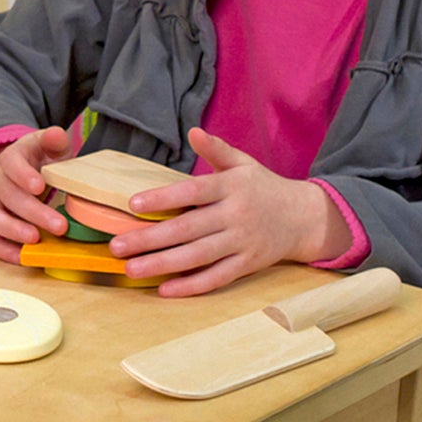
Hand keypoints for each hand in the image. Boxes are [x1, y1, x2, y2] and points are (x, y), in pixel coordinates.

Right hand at [0, 126, 71, 262]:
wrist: (22, 173)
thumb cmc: (41, 162)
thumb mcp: (50, 147)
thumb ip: (54, 140)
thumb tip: (55, 134)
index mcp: (11, 159)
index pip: (10, 163)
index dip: (23, 175)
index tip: (41, 186)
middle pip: (6, 194)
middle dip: (32, 212)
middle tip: (59, 226)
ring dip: (11, 230)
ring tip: (35, 241)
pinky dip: (1, 249)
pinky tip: (23, 257)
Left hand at [107, 127, 350, 296]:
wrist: (304, 217)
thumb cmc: (262, 186)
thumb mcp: (242, 163)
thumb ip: (216, 149)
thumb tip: (193, 131)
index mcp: (231, 187)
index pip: (192, 191)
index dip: (163, 198)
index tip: (132, 204)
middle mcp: (236, 216)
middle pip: (188, 229)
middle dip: (150, 239)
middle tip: (117, 246)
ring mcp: (242, 243)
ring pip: (198, 257)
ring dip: (162, 265)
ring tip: (131, 269)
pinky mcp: (248, 266)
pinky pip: (217, 278)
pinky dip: (191, 286)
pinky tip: (165, 289)